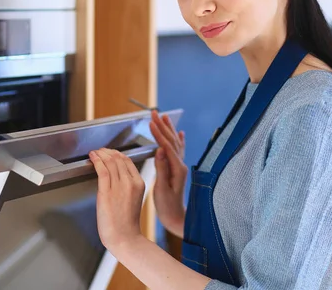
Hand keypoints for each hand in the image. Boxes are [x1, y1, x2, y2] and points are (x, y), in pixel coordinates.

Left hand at [89, 148, 145, 252]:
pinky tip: (92, 157)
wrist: (125, 237)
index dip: (117, 154)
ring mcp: (119, 186)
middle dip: (107, 152)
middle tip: (100, 151)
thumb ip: (128, 186)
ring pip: (110, 162)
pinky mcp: (106, 192)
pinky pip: (102, 170)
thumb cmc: (127, 223)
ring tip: (95, 152)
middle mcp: (130, 182)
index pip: (127, 161)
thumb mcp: (133, 199)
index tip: (110, 152)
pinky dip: (96, 160)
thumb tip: (116, 176)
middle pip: (118, 159)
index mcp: (139, 183)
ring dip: (101, 154)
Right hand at [149, 110, 186, 237]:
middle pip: (171, 140)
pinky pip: (178, 150)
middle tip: (154, 113)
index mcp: (176, 169)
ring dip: (169, 128)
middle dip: (162, 126)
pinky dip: (178, 139)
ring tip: (164, 117)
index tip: (150, 122)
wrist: (177, 218)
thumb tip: (160, 150)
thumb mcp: (161, 189)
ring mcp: (180, 167)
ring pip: (175, 142)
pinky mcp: (178, 170)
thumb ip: (161, 169)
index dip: (158, 133)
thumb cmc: (167, 207)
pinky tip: (179, 133)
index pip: (166, 146)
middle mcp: (181, 165)